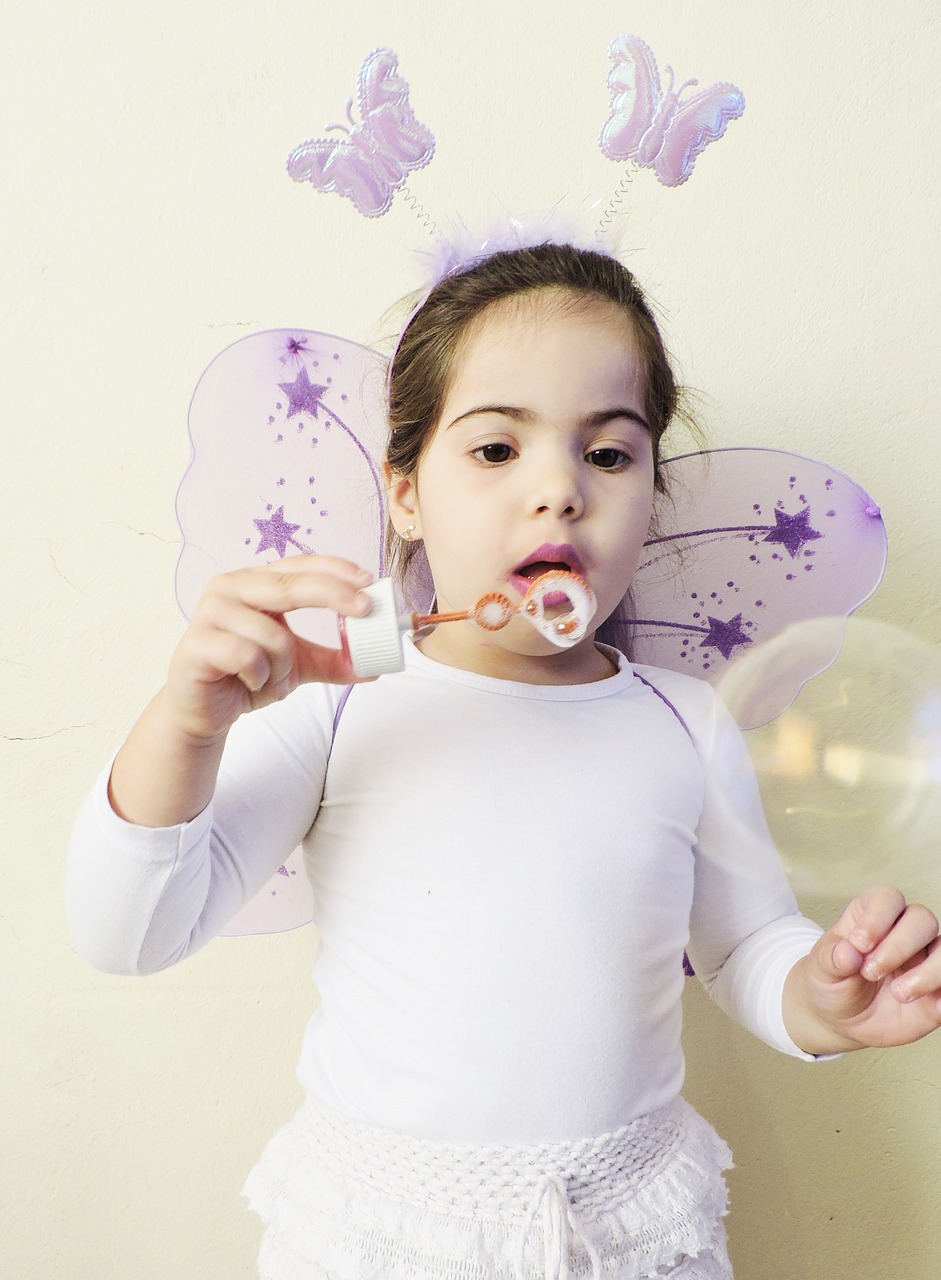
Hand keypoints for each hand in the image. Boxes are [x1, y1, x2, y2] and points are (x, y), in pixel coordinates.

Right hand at [165, 555, 374, 741]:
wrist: (204, 710)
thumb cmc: (246, 675)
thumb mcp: (298, 665)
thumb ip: (333, 660)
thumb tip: (375, 663)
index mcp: (255, 583)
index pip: (300, 566)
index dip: (335, 570)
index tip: (368, 581)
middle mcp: (231, 588)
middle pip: (290, 585)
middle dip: (333, 595)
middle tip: (364, 610)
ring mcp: (210, 612)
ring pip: (274, 634)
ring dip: (284, 667)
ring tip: (271, 680)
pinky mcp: (197, 642)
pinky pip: (247, 656)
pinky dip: (260, 676)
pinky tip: (250, 682)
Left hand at [784, 885, 940, 1054]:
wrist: (842, 1019)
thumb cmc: (832, 982)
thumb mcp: (821, 970)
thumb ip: (831, 960)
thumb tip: (847, 953)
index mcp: (872, 916)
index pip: (887, 899)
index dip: (876, 918)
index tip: (859, 945)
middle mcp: (904, 932)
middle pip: (922, 919)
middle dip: (898, 946)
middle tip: (871, 972)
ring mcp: (924, 960)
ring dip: (929, 971)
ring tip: (899, 993)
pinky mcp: (936, 989)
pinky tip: (932, 1006)